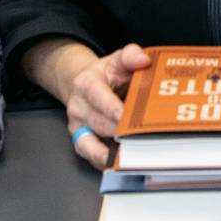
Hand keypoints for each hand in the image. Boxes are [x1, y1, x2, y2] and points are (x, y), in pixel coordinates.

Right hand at [61, 44, 154, 169]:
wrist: (84, 86)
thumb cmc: (105, 76)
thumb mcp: (117, 60)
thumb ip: (130, 56)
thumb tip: (142, 59)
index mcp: (86, 84)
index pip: (99, 97)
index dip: (113, 108)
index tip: (126, 117)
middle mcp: (78, 108)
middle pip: (99, 124)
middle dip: (120, 133)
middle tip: (142, 139)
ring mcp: (78, 127)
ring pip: (91, 145)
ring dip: (112, 152)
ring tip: (132, 157)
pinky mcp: (81, 142)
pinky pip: (91, 157)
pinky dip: (106, 162)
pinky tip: (122, 165)